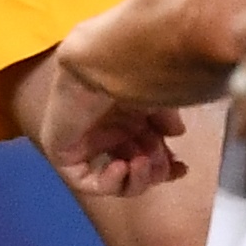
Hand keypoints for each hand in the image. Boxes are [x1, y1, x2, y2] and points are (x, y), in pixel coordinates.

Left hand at [15, 40, 186, 197]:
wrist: (100, 62)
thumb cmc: (132, 74)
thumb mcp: (157, 99)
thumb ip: (166, 119)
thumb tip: (177, 133)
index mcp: (125, 116)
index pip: (145, 152)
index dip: (165, 165)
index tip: (183, 167)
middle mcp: (104, 130)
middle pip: (132, 168)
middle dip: (154, 171)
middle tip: (162, 161)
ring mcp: (83, 142)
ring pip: (113, 179)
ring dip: (136, 178)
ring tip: (142, 161)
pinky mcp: (63, 152)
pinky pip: (86, 182)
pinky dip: (109, 182)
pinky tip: (121, 165)